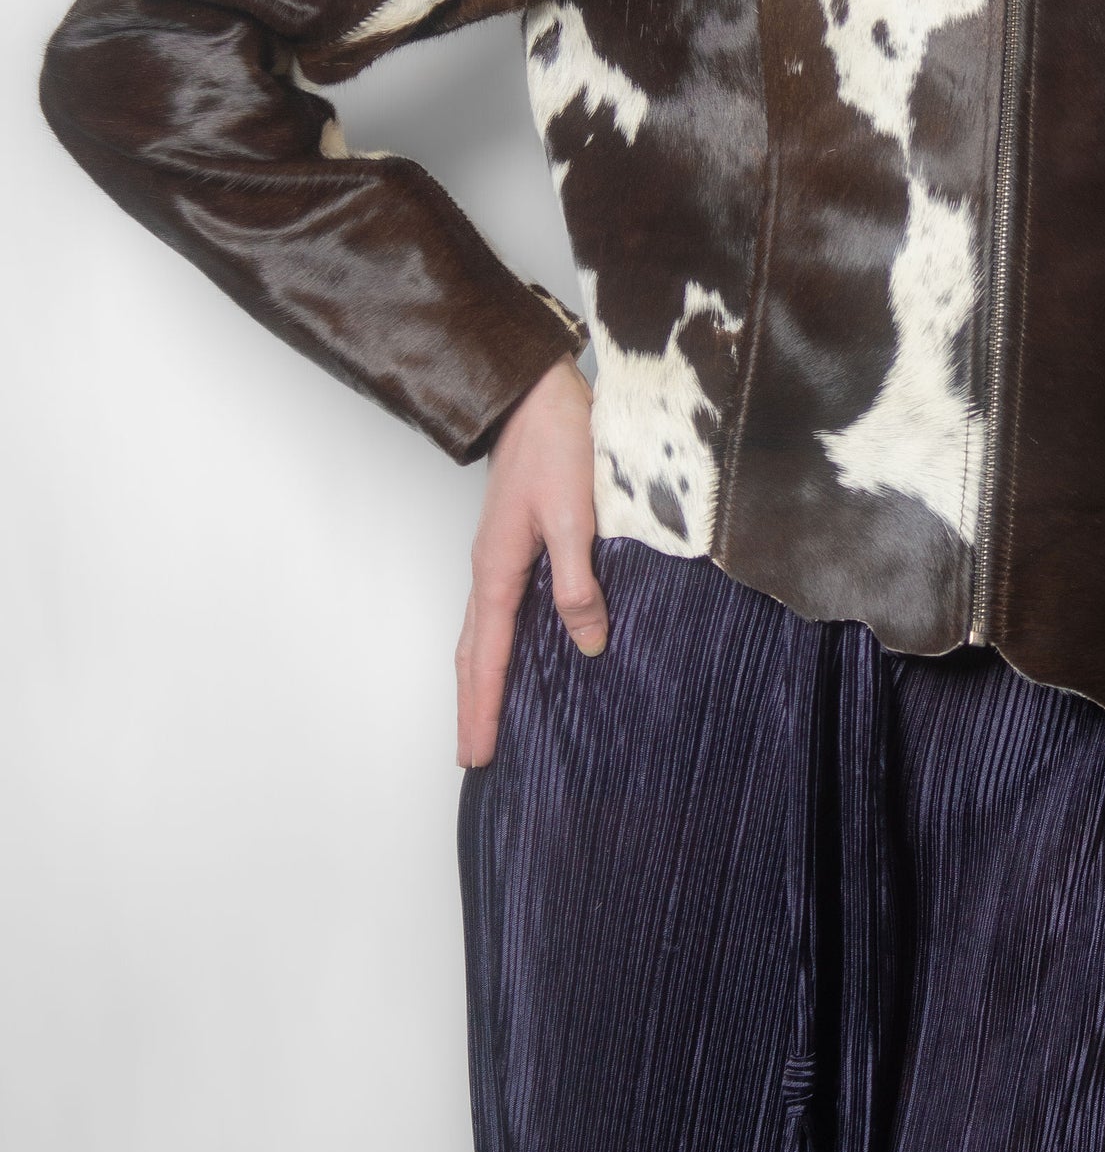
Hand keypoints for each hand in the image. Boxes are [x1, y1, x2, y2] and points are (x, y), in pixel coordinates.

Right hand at [454, 354, 608, 766]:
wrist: (540, 397)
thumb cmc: (558, 448)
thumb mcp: (576, 518)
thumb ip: (578, 582)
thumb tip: (587, 642)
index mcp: (498, 571)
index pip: (488, 656)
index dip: (483, 707)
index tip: (477, 754)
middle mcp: (488, 570)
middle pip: (472, 653)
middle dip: (471, 705)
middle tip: (470, 755)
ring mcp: (496, 558)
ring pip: (479, 633)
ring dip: (479, 678)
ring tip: (482, 717)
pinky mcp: (511, 545)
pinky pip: (496, 610)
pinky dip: (494, 644)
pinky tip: (512, 652)